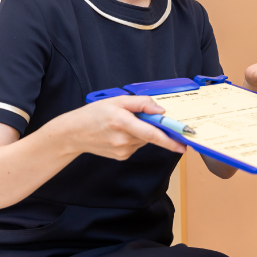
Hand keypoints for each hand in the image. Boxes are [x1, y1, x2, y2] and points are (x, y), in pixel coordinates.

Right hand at [61, 96, 186, 159]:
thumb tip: (160, 111)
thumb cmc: (94, 114)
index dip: (169, 140)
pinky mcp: (122, 156)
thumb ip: (141, 103)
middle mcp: (123, 139)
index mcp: (122, 122)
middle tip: (140, 118)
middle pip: (150, 135)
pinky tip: (121, 133)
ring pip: (144, 140)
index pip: (151, 133)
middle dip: (152, 127)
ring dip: (142, 132)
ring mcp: (123, 150)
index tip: (182, 144)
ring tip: (123, 124)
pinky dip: (135, 138)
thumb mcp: (117, 100)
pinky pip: (137, 145)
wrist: (74, 133)